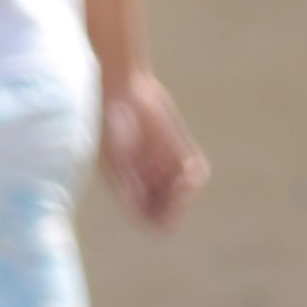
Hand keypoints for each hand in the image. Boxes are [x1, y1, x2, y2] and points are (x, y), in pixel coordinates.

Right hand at [104, 71, 209, 228]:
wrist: (121, 86)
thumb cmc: (108, 120)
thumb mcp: (113, 152)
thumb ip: (124, 179)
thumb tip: (134, 205)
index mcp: (127, 188)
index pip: (150, 220)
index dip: (162, 218)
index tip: (166, 202)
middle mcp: (147, 180)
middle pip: (170, 210)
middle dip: (178, 206)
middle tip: (179, 188)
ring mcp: (164, 165)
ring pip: (186, 193)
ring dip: (188, 191)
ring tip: (186, 175)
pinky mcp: (179, 147)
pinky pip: (198, 170)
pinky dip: (197, 173)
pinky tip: (190, 167)